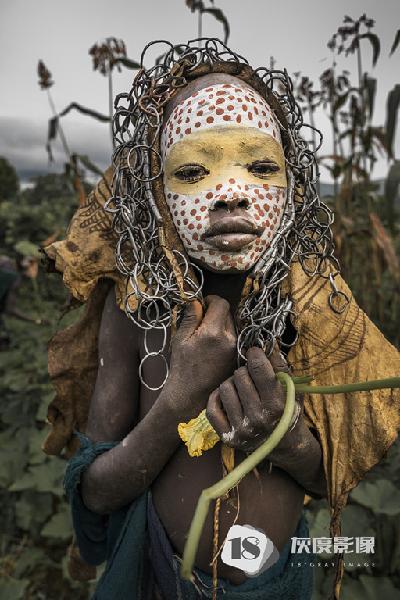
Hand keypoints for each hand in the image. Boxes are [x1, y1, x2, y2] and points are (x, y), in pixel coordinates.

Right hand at [166, 295, 236, 418]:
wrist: (190, 395)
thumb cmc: (182, 367)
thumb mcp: (181, 339)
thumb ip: (190, 317)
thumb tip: (196, 301)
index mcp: (214, 332)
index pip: (221, 303)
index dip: (211, 300)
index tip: (202, 305)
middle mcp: (230, 339)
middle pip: (228, 313)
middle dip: (216, 312)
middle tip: (201, 321)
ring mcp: (236, 349)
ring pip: (233, 325)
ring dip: (221, 324)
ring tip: (206, 336)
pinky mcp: (238, 357)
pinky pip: (234, 338)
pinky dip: (225, 336)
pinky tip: (213, 347)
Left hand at [206, 345, 304, 454]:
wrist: (284, 445)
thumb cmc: (289, 411)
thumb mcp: (292, 389)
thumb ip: (280, 366)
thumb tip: (264, 343)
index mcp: (277, 405)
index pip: (258, 369)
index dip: (255, 354)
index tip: (254, 352)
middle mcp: (258, 419)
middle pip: (239, 376)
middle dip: (245, 371)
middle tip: (251, 376)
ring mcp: (241, 430)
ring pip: (224, 388)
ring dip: (232, 383)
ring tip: (241, 388)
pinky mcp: (227, 437)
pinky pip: (211, 408)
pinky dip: (217, 398)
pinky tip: (228, 397)